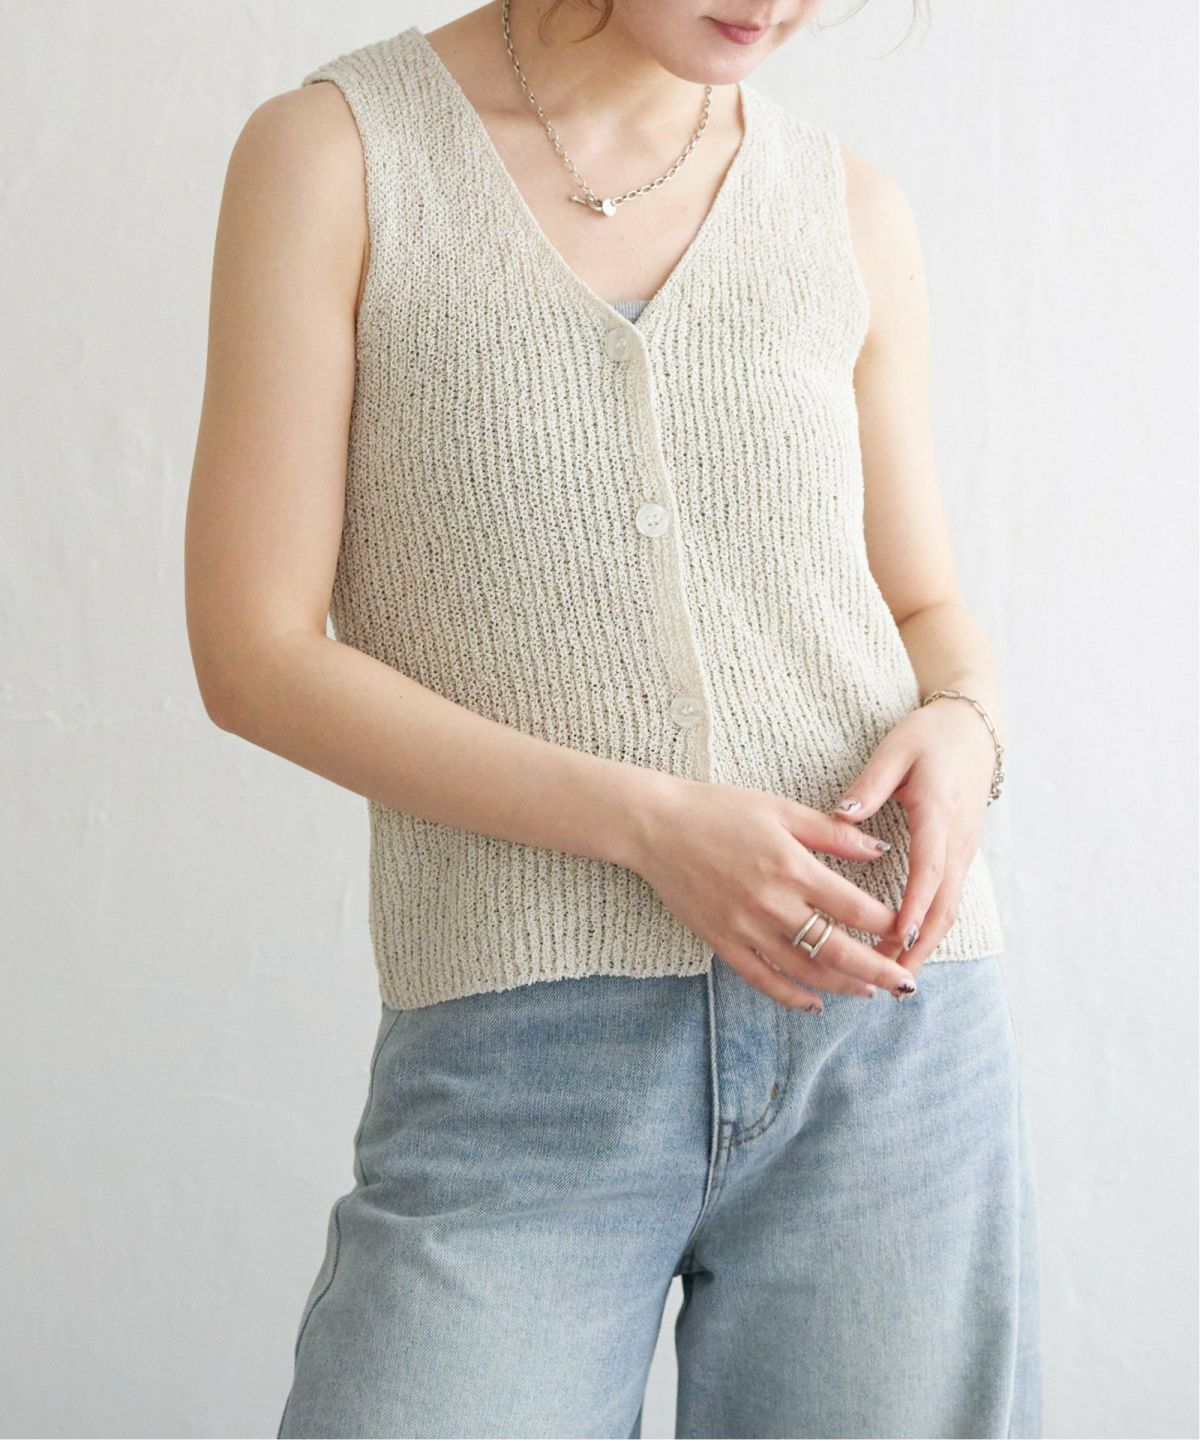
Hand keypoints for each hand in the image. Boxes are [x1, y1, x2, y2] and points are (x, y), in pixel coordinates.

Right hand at [624, 775, 923, 1011]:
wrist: (656, 826)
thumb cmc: (719, 810)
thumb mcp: (782, 809)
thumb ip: (833, 833)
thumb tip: (880, 849)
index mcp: (792, 867)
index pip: (855, 908)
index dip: (888, 923)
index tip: (907, 928)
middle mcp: (772, 904)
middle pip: (838, 950)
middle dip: (878, 970)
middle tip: (906, 984)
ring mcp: (745, 928)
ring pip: (804, 971)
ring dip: (842, 985)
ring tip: (870, 991)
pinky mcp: (722, 942)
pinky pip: (762, 979)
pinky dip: (792, 996)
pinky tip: (816, 1002)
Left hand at [829, 698, 995, 974]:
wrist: (974, 728)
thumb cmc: (929, 737)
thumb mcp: (896, 749)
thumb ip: (870, 783)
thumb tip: (844, 812)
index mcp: (938, 814)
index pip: (929, 870)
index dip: (916, 907)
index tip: (898, 938)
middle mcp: (957, 840)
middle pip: (944, 904)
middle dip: (920, 945)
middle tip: (891, 978)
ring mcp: (964, 850)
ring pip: (949, 907)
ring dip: (926, 943)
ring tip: (894, 974)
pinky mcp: (961, 853)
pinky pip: (949, 897)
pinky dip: (931, 926)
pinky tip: (907, 946)